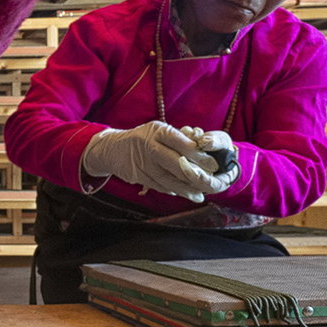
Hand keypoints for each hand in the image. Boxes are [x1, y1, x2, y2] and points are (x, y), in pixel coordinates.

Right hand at [81, 121, 233, 201]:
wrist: (112, 148)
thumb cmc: (143, 138)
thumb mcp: (158, 131)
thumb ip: (178, 140)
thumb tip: (203, 152)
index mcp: (158, 131)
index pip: (182, 143)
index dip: (199, 155)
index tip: (213, 164)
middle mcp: (149, 146)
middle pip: (175, 163)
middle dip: (194, 174)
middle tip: (209, 181)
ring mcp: (142, 162)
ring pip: (166, 178)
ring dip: (184, 189)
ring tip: (199, 195)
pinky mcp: (136, 175)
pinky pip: (157, 185)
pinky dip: (171, 190)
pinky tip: (181, 193)